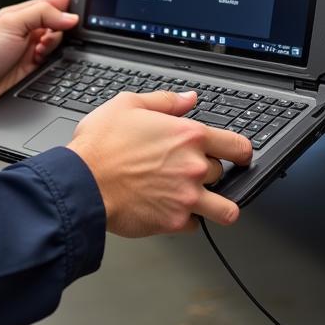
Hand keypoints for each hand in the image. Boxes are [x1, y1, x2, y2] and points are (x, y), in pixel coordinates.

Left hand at [0, 0, 77, 121]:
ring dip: (57, 47)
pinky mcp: (34, 72)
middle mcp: (28, 31)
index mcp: (22, 14)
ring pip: (61, 45)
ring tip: (41, 51)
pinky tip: (42, 63)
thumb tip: (69, 16)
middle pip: (61, 24)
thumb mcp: (11, 23)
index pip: (53, 2)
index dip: (70, 3)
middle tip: (52, 34)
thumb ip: (42, 14)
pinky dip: (55, 63)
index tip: (84, 8)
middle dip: (64, 29)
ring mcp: (32, 52)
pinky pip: (56, 65)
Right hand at [66, 90, 252, 234]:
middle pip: (224, 173)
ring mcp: (187, 197)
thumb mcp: (128, 105)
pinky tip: (171, 210)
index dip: (242, 151)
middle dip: (209, 172)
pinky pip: (194, 225)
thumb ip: (165, 101)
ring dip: (217, 205)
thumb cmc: (100, 145)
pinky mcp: (174, 222)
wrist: (81, 182)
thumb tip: (188, 99)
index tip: (239, 155)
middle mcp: (194, 167)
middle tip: (189, 170)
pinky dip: (186, 220)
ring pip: (226, 209)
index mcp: (189, 136)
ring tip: (203, 202)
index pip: (238, 146)